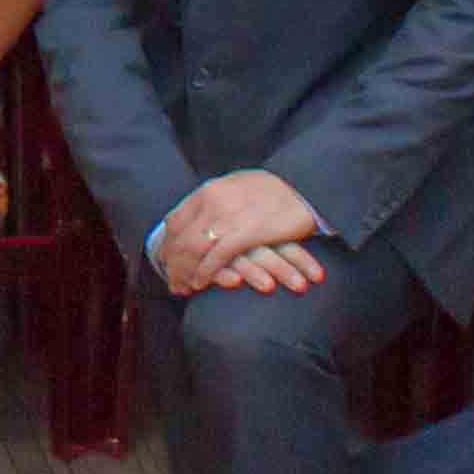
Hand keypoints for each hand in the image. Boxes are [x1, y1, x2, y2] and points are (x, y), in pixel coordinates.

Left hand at [150, 168, 321, 294]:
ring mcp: (227, 216)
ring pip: (193, 249)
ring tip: (183, 287)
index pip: (175, 220)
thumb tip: (203, 213)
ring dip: (184, 272)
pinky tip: (200, 283)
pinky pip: (216, 257)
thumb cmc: (276, 190)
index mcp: (209, 190)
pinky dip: (205, 272)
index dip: (168, 243)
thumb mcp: (238, 187)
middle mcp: (213, 201)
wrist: (307, 186)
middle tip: (171, 282)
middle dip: (172, 263)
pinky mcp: (245, 232)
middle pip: (179, 237)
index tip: (166, 259)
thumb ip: (218, 199)